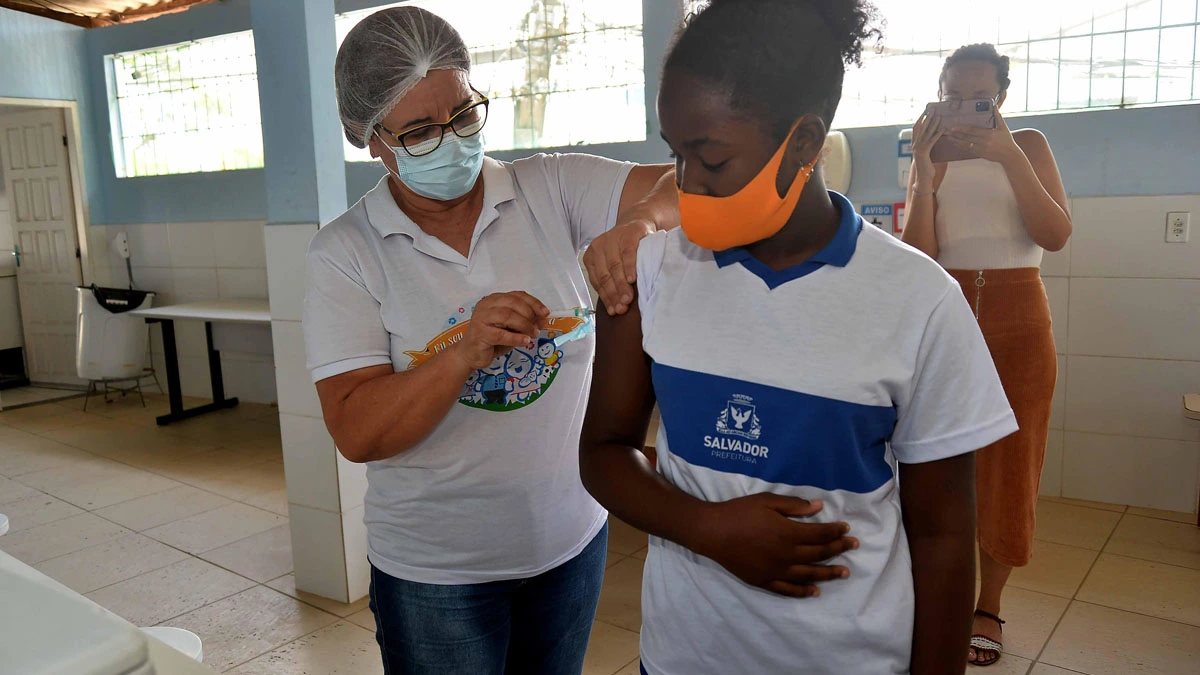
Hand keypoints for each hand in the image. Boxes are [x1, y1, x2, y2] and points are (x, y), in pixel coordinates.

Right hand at [453, 291, 548, 370]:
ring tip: (533, 335)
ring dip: (524, 325)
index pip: (517, 295)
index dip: (533, 303)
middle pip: (513, 303)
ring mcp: (481, 318)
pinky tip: (525, 341)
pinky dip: (516, 338)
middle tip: (538, 327)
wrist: (471, 354)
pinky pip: (501, 334)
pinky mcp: (479, 333)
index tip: (545, 313)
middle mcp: (486, 305)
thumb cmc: (492, 339)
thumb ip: (525, 321)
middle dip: (529, 314)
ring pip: (507, 316)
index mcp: (494, 299)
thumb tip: (543, 319)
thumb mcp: (512, 328)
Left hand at [583, 219, 655, 315]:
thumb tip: (615, 307)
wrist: (637, 222)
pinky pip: (627, 254)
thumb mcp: (614, 261)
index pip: (597, 281)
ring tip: (627, 299)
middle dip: (614, 295)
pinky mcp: (628, 234)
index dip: (606, 298)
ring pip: (615, 267)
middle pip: (605, 276)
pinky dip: (629, 268)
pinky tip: (632, 280)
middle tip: (622, 308)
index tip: (613, 312)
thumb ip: (611, 279)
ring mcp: (612, 239)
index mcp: (592, 256)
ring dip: (621, 285)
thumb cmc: (625, 248)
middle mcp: (598, 247)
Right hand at [691, 493, 858, 597]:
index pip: (820, 533)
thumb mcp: (767, 501)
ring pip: (809, 574)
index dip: (836, 531)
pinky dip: (804, 591)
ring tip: (844, 572)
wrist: (712, 532)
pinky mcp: (765, 581)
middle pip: (819, 554)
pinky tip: (815, 591)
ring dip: (829, 573)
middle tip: (853, 546)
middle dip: (838, 548)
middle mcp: (787, 555)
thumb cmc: (739, 512)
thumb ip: (794, 506)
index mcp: (788, 533)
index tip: (847, 528)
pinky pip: (789, 589)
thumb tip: (819, 507)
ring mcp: (776, 571)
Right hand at [910, 110, 944, 188]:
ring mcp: (918, 148)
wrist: (922, 178)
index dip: (920, 118)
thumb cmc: (925, 167)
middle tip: (933, 109)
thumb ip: (926, 146)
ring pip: (926, 133)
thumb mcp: (924, 154)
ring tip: (939, 116)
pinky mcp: (924, 152)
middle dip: (927, 117)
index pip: (916, 128)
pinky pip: (932, 141)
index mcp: (914, 144)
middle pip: (921, 127)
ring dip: (933, 123)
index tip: (925, 111)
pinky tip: (943, 129)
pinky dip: (937, 134)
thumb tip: (930, 137)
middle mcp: (915, 145)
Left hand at [947, 109, 1022, 164]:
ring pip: (965, 145)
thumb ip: (997, 116)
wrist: (1009, 155)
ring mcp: (981, 149)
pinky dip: (960, 146)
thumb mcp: (1003, 127)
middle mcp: (983, 142)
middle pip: (966, 138)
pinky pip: (968, 150)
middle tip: (946, 131)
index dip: (962, 129)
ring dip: (955, 141)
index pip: (972, 131)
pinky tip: (955, 143)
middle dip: (955, 135)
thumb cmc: (1006, 140)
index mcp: (989, 134)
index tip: (953, 127)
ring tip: (948, 137)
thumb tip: (994, 105)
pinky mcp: (979, 154)